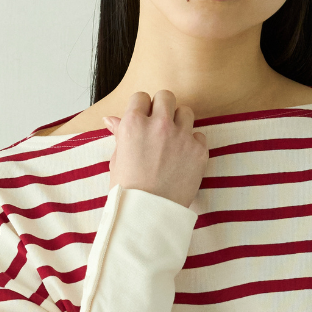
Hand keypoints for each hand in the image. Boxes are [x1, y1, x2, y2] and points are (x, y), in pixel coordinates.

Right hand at [101, 88, 208, 208]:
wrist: (149, 214)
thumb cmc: (128, 190)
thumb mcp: (117, 160)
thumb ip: (119, 135)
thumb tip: (111, 119)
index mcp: (133, 124)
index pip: (141, 97)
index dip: (142, 108)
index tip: (143, 119)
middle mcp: (158, 125)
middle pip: (166, 96)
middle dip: (162, 107)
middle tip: (160, 125)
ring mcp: (181, 137)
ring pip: (186, 112)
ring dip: (180, 122)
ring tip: (174, 141)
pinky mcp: (199, 151)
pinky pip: (200, 136)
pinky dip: (193, 144)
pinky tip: (184, 158)